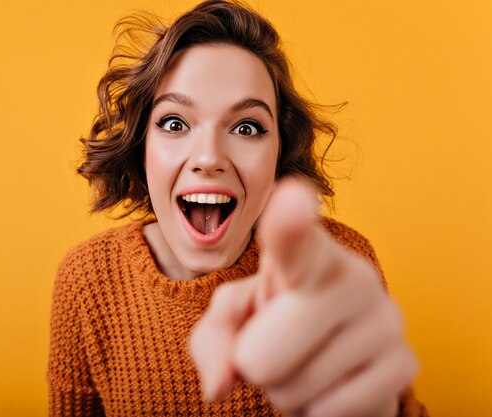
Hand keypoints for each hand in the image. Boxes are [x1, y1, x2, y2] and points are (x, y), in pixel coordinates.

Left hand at [189, 178, 416, 416]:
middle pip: (261, 355)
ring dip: (286, 388)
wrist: (338, 359)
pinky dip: (316, 410)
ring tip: (307, 363)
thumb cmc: (277, 327)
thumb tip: (221, 384)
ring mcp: (384, 319)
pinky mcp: (404, 364)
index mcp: (304, 254)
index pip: (293, 240)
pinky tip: (333, 384)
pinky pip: (327, 412)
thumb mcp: (233, 322)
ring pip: (292, 387)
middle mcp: (351, 276)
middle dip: (255, 366)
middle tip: (277, 348)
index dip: (289, 224)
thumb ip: (215, 337)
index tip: (293, 197)